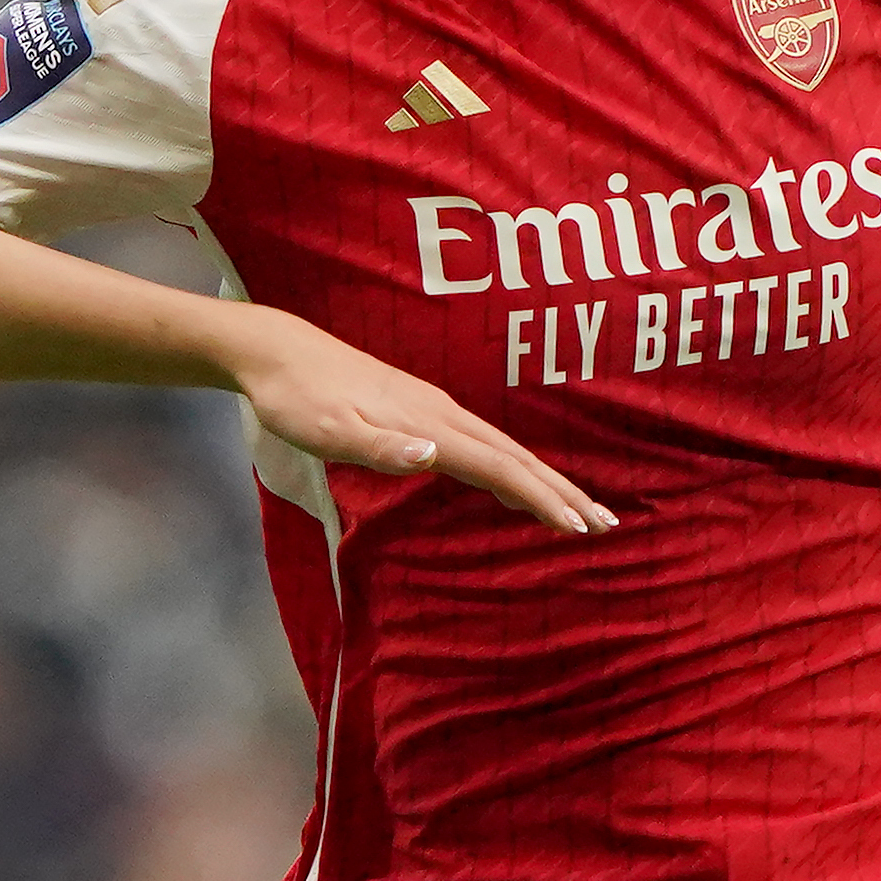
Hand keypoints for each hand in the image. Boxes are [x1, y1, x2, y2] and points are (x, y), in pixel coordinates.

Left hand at [225, 310, 612, 536]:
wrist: (277, 353)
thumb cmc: (298, 399)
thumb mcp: (330, 431)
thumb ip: (382, 449)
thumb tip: (433, 456)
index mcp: (428, 424)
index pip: (499, 467)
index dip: (542, 498)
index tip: (578, 526)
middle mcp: (441, 414)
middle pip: (514, 457)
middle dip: (561, 492)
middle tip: (604, 524)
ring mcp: (434, 410)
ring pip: (502, 449)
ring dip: (543, 480)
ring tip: (576, 509)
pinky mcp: (421, 410)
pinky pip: (481, 444)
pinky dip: (510, 467)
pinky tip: (513, 480)